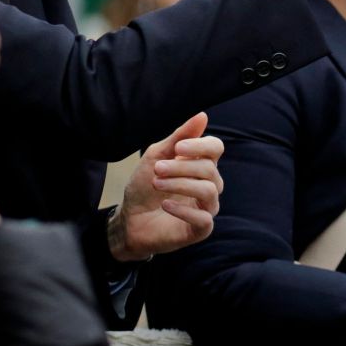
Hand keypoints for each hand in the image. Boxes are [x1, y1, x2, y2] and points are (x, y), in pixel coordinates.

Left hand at [109, 112, 224, 261]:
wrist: (129, 220)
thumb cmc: (144, 186)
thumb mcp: (156, 157)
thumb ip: (179, 138)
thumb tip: (202, 116)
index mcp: (201, 164)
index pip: (216, 148)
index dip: (201, 146)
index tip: (178, 148)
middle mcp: (209, 184)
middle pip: (209, 169)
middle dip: (181, 167)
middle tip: (157, 169)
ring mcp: (206, 207)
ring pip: (209, 191)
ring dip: (180, 184)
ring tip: (157, 183)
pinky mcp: (201, 229)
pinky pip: (204, 218)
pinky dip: (183, 210)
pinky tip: (165, 205)